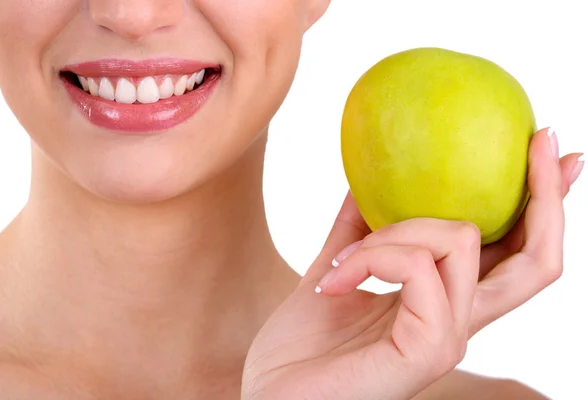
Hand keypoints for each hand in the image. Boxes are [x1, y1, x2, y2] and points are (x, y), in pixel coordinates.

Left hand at [242, 128, 582, 399]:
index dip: (543, 201)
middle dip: (544, 193)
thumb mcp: (332, 271)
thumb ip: (355, 231)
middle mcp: (458, 320)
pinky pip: (419, 268)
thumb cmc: (299, 348)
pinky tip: (334, 279)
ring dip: (393, 230)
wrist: (270, 398)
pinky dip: (374, 255)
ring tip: (343, 262)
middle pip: (536, 258)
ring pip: (462, 241)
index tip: (548, 145)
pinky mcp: (427, 350)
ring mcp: (448, 338)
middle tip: (542, 141)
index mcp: (442, 302)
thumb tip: (367, 179)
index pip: (515, 253)